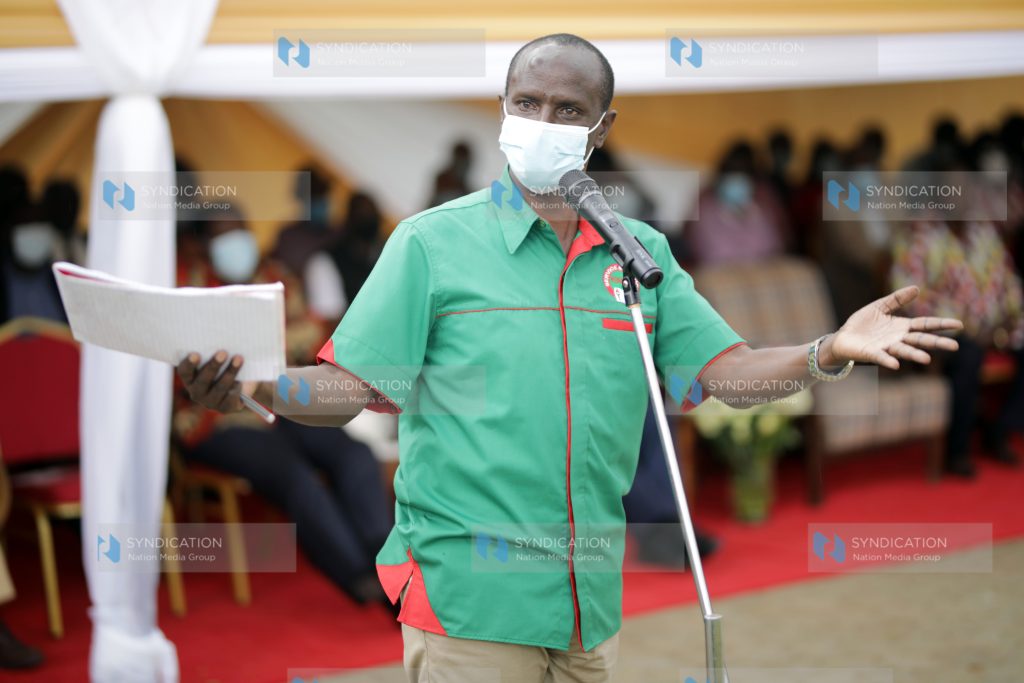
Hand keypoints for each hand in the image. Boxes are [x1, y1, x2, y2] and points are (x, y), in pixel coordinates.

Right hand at [177, 350, 245, 412]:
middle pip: (202, 380)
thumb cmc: (228, 363)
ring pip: (219, 388)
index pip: (185, 372)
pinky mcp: (225, 408)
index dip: (189, 364)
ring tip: (239, 358)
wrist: (247, 381)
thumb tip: (220, 337)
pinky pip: (230, 398)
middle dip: (213, 366)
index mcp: (190, 378)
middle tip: (223, 352)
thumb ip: (215, 351)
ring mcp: (210, 402)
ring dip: (230, 372)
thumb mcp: (221, 356)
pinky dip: (237, 388)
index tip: (196, 354)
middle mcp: (196, 392)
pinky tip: (242, 380)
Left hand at [823, 286, 962, 369]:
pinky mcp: (871, 353)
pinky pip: (881, 357)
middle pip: (920, 340)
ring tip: (927, 359)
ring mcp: (886, 347)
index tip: (959, 325)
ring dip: (915, 355)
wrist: (842, 337)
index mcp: (902, 327)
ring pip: (904, 351)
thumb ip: (897, 299)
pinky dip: (888, 360)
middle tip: (955, 347)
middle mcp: (898, 339)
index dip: (941, 324)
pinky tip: (895, 364)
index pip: (925, 325)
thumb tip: (917, 288)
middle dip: (937, 343)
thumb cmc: (862, 324)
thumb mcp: (879, 306)